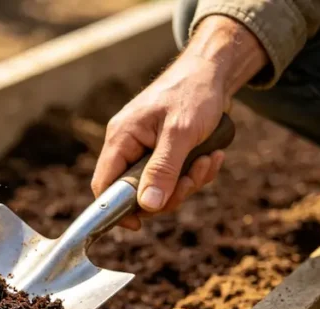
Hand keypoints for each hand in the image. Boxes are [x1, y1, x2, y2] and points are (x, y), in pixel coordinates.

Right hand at [90, 16, 267, 229]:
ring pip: (159, 188)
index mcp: (121, 138)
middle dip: (168, 194)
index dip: (116, 210)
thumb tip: (147, 207)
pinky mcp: (166, 152)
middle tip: (192, 180)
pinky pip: (175, 177)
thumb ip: (162, 170)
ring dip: (188, 182)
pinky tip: (213, 156)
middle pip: (136, 194)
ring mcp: (147, 150)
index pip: (104, 185)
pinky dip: (196, 172)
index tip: (138, 225)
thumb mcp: (180, 133)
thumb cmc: (193, 93)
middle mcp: (129, 146)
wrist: (215, 72)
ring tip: (209, 160)